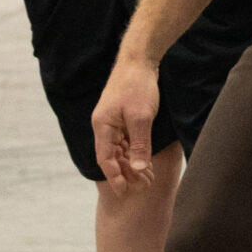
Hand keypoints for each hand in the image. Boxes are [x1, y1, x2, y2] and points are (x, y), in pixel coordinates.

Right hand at [93, 54, 159, 189]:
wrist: (139, 60)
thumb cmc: (137, 85)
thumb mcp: (141, 117)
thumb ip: (140, 144)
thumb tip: (138, 169)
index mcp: (103, 126)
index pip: (105, 158)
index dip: (114, 177)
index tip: (124, 192)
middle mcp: (105, 126)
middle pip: (112, 157)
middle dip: (127, 173)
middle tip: (144, 186)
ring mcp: (114, 123)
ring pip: (120, 151)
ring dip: (132, 165)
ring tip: (148, 178)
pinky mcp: (123, 119)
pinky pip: (126, 142)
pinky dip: (135, 153)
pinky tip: (146, 163)